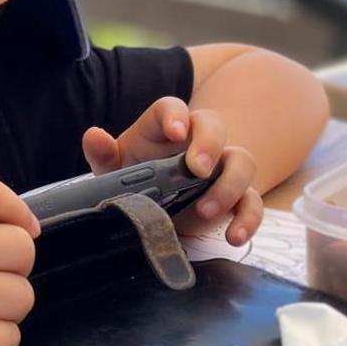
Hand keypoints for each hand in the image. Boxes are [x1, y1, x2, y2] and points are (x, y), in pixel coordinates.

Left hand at [81, 97, 262, 245]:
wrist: (155, 209)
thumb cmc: (135, 178)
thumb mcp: (115, 169)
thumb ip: (104, 154)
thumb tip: (94, 135)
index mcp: (164, 128)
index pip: (173, 108)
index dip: (176, 115)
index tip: (175, 131)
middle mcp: (197, 142)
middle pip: (215, 126)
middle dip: (210, 144)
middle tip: (198, 169)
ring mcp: (220, 169)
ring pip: (242, 161)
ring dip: (229, 184)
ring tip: (205, 211)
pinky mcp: (235, 197)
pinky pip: (253, 202)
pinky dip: (249, 219)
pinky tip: (234, 237)